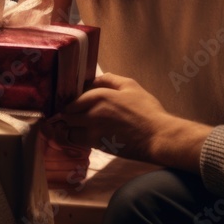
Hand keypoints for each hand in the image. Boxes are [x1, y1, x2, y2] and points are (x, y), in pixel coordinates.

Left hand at [49, 72, 168, 161]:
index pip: (74, 98)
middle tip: (71, 115)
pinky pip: (77, 141)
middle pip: (67, 114)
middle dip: (67, 114)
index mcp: (100, 95)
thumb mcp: (131, 86)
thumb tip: (95, 78)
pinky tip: (86, 135)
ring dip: (69, 128)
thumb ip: (111, 80)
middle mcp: (92, 113)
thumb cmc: (147, 110)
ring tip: (76, 127)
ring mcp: (92, 130)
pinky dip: (77, 138)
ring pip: (68, 130)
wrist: (156, 136)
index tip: (73, 103)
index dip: (72, 101)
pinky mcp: (96, 145)